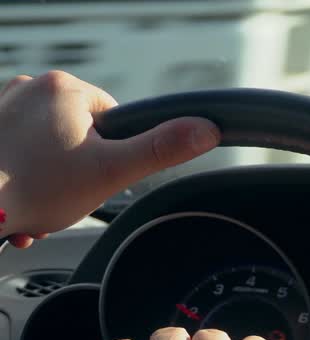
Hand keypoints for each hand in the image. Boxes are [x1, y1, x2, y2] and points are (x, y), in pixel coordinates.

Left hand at [0, 71, 219, 246]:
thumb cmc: (33, 189)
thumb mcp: (112, 171)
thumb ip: (161, 150)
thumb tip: (207, 130)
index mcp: (64, 87)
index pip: (113, 119)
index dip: (112, 154)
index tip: (93, 173)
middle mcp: (28, 86)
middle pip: (79, 134)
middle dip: (76, 172)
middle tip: (66, 194)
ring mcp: (1, 106)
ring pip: (48, 146)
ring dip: (50, 180)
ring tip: (40, 201)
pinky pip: (19, 151)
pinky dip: (24, 178)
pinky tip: (20, 199)